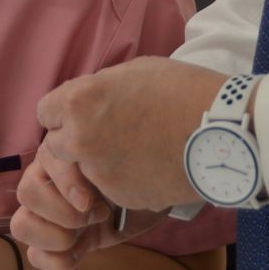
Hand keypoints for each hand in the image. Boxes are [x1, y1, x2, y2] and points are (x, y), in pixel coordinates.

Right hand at [10, 146, 163, 269]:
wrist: (157, 190)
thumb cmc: (138, 167)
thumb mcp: (119, 157)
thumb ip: (95, 161)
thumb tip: (83, 195)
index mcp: (55, 155)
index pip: (39, 168)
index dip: (64, 188)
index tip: (92, 200)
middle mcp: (46, 182)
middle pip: (26, 196)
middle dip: (63, 211)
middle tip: (96, 212)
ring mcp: (50, 214)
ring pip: (21, 226)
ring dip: (56, 235)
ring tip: (87, 231)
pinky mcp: (61, 243)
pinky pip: (36, 256)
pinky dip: (57, 260)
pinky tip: (82, 250)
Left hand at [36, 57, 226, 212]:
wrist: (222, 131)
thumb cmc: (182, 90)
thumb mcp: (133, 71)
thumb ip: (99, 88)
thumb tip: (87, 100)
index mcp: (79, 101)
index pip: (45, 112)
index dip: (64, 112)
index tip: (80, 114)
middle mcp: (80, 139)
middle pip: (56, 146)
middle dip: (74, 142)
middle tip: (106, 135)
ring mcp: (99, 173)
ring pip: (82, 172)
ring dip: (98, 164)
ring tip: (133, 150)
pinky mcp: (120, 197)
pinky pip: (110, 190)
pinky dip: (122, 182)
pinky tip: (148, 167)